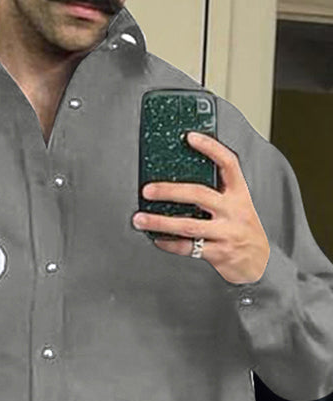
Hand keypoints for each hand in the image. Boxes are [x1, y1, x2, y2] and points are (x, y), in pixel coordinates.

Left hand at [132, 131, 269, 284]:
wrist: (261, 263)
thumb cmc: (244, 231)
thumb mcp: (239, 206)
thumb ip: (218, 194)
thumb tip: (179, 183)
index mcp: (240, 194)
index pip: (228, 164)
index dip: (211, 148)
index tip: (190, 137)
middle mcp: (234, 211)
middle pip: (199, 194)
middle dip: (169, 191)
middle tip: (147, 190)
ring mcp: (227, 233)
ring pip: (188, 225)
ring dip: (159, 222)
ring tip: (140, 219)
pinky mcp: (219, 253)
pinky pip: (188, 248)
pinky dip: (168, 244)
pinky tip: (156, 239)